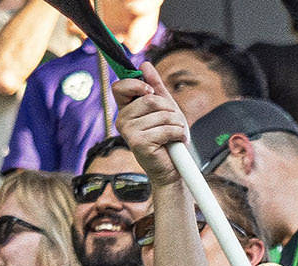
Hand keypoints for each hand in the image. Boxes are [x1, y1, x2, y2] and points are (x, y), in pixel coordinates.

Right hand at [111, 62, 186, 186]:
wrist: (173, 167)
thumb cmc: (168, 138)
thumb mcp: (165, 107)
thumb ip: (156, 86)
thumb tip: (145, 64)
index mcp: (126, 109)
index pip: (119, 86)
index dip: (136, 83)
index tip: (150, 91)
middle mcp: (122, 119)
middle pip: (149, 99)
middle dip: (169, 109)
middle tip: (172, 122)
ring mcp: (128, 132)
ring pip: (160, 114)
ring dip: (176, 124)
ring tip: (175, 134)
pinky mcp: (138, 143)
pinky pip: (165, 128)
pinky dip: (178, 134)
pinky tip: (176, 141)